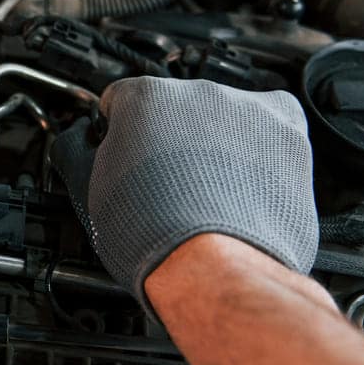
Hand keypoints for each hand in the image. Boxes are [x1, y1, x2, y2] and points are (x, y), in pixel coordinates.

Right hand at [51, 77, 317, 308]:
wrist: (213, 271)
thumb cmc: (155, 239)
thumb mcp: (90, 191)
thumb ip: (77, 150)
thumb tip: (77, 139)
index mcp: (144, 98)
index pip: (122, 99)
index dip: (120, 131)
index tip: (127, 151)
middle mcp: (196, 93)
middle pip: (178, 107)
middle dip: (172, 138)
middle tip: (169, 184)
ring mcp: (245, 109)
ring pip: (225, 117)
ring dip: (217, 144)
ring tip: (210, 192)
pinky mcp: (287, 131)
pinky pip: (272, 126)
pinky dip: (261, 149)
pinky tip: (244, 183)